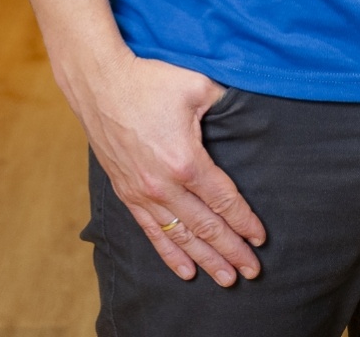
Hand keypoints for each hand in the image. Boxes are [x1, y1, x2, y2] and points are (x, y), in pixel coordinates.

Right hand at [72, 49, 265, 283]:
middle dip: (231, 251)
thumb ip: (226, 104)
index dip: (244, 221)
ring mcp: (143, 193)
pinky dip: (170, 254)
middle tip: (251, 271)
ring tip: (226, 278)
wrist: (100, 84)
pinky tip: (186, 271)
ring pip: (181, 236)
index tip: (260, 238)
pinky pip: (152, 231)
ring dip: (205, 260)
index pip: (223, 201)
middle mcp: (164, 186)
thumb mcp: (197, 86)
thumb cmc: (149, 81)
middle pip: (206, 227)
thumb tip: (248, 112)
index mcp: (186, 161)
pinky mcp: (127, 193)